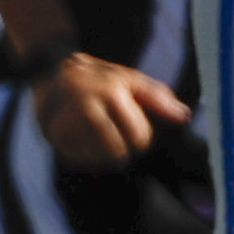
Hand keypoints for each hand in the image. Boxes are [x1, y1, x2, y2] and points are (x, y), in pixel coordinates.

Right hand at [29, 50, 185, 169]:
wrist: (50, 73)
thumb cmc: (100, 79)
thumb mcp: (130, 80)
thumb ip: (158, 98)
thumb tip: (183, 116)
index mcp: (111, 93)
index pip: (139, 137)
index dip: (142, 137)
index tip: (135, 128)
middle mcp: (86, 108)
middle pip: (118, 153)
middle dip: (124, 148)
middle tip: (117, 134)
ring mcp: (65, 122)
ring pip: (99, 160)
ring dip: (105, 154)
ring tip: (100, 135)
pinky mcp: (51, 135)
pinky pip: (79, 160)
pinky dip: (86, 155)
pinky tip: (84, 138)